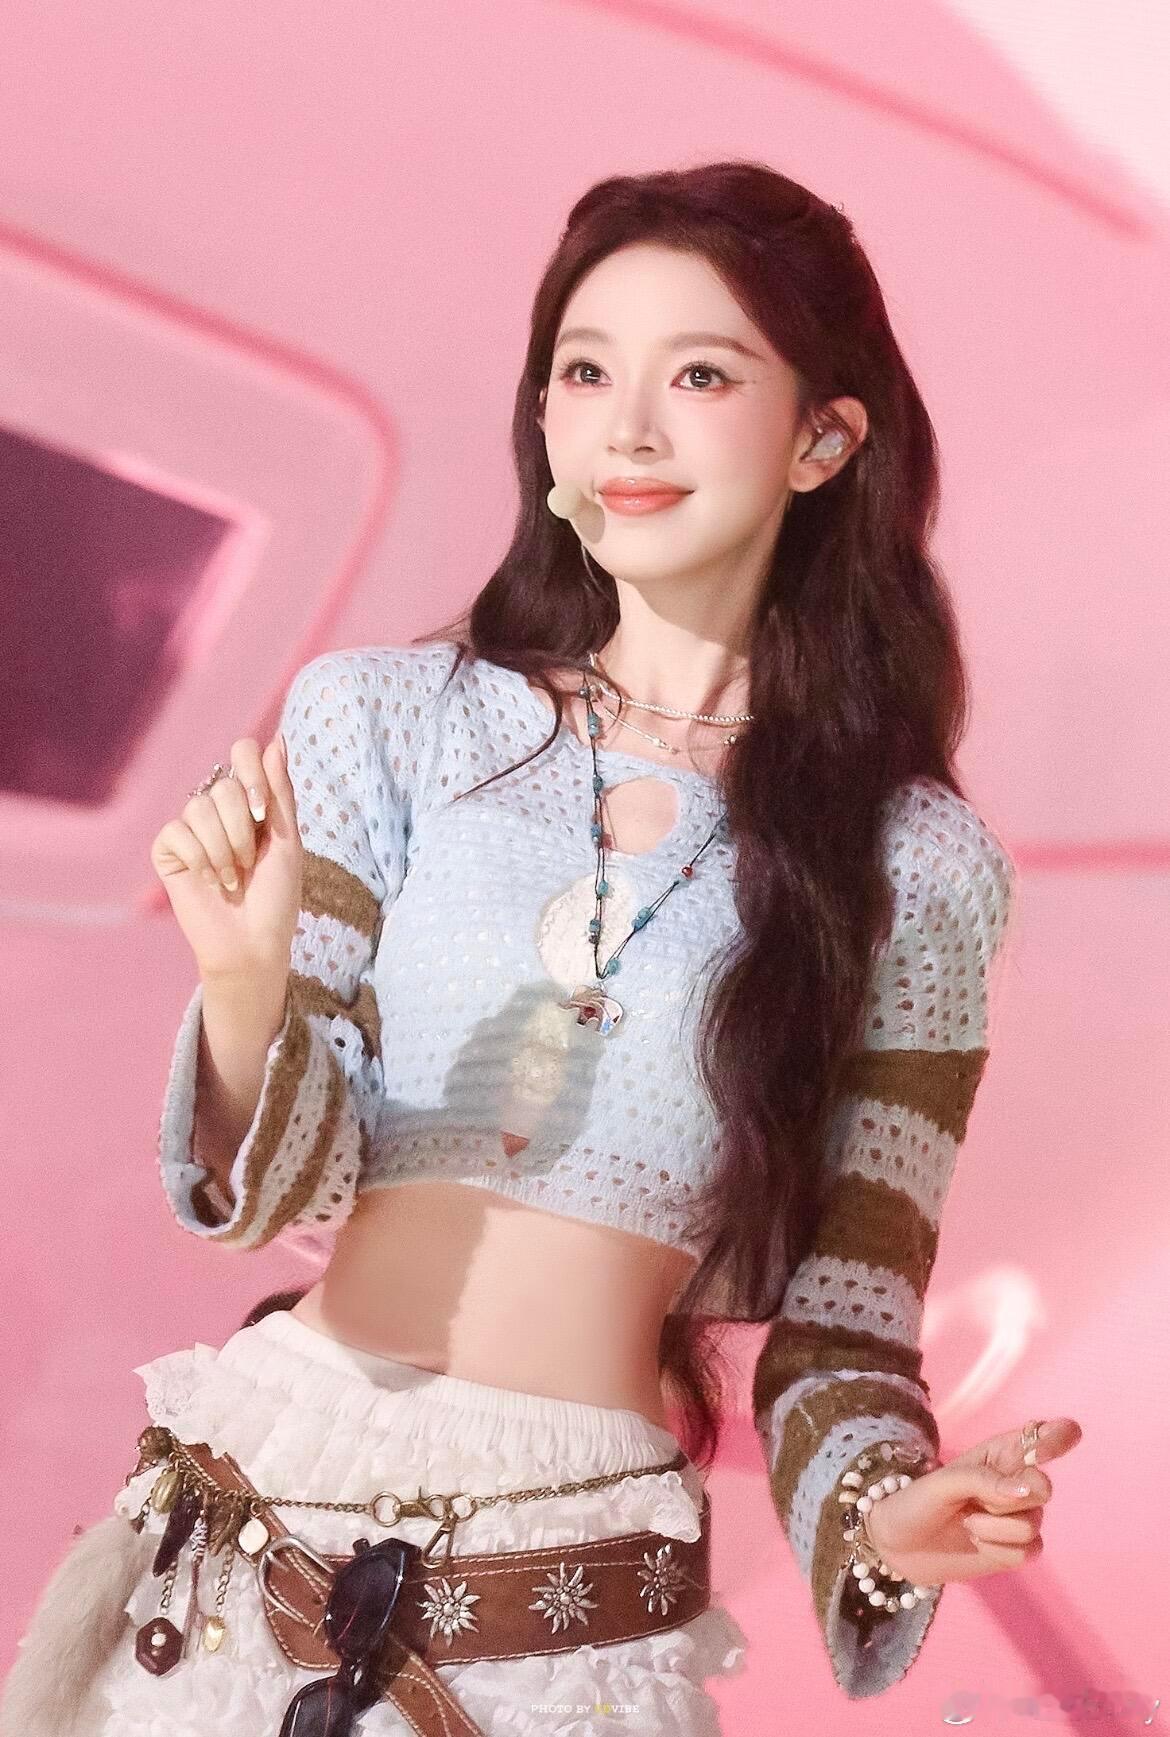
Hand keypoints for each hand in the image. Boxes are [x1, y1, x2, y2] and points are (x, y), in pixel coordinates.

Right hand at [150, 732, 302, 982]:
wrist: (253, 943)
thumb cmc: (277, 897)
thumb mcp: (286, 840)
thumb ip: (279, 792)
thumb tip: (277, 739)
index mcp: (252, 802)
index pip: (243, 754)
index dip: (251, 774)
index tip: (263, 812)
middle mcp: (220, 810)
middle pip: (224, 786)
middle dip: (243, 829)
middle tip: (251, 862)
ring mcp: (192, 829)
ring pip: (198, 808)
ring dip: (224, 849)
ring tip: (232, 877)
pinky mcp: (168, 851)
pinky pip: (176, 832)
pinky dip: (200, 859)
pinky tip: (210, 882)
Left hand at [861, 1417, 1082, 1588]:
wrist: (901, 1547)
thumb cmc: (918, 1503)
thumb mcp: (942, 1483)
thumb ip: (983, 1480)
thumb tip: (1026, 1492)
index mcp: (999, 1454)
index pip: (1040, 1437)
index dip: (1056, 1436)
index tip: (1055, 1441)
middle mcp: (1016, 1482)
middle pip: (1044, 1487)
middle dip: (1011, 1498)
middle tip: (978, 1501)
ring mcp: (1020, 1516)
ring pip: (1031, 1523)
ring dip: (992, 1527)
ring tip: (966, 1521)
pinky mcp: (1019, 1549)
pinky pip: (1027, 1551)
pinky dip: (997, 1549)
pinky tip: (976, 1541)